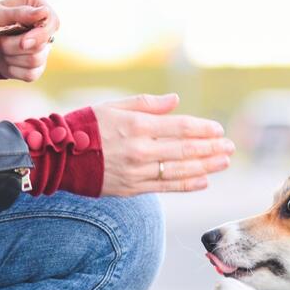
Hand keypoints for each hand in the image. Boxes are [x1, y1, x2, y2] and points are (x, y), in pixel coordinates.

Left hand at [0, 0, 59, 81]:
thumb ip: (21, 13)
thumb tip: (44, 12)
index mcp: (39, 7)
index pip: (53, 23)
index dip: (40, 35)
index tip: (23, 42)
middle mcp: (44, 28)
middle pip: (40, 46)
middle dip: (13, 45)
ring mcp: (42, 49)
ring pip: (34, 61)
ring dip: (10, 56)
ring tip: (1, 47)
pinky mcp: (36, 67)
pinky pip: (31, 74)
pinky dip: (13, 69)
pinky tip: (6, 60)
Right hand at [94, 94, 234, 194]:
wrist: (59, 157)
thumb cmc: (86, 126)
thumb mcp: (113, 106)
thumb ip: (146, 104)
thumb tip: (176, 100)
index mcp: (137, 125)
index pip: (180, 127)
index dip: (203, 129)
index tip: (219, 130)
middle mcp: (140, 149)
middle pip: (185, 150)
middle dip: (211, 148)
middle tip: (230, 147)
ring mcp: (137, 171)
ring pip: (180, 170)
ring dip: (206, 167)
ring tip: (224, 163)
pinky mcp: (132, 188)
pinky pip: (165, 187)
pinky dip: (186, 184)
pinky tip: (203, 181)